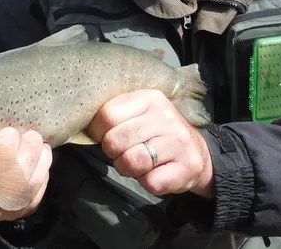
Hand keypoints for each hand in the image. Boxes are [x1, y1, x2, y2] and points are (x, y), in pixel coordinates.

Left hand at [87, 89, 213, 197]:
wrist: (197, 153)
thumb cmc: (158, 132)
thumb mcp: (140, 113)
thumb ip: (116, 114)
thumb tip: (83, 125)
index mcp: (150, 98)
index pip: (107, 115)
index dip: (98, 132)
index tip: (105, 136)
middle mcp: (165, 116)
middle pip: (115, 141)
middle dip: (114, 153)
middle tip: (124, 152)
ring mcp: (178, 141)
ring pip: (131, 162)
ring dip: (127, 169)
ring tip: (137, 163)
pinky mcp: (186, 167)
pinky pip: (150, 182)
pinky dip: (147, 182)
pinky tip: (155, 173)